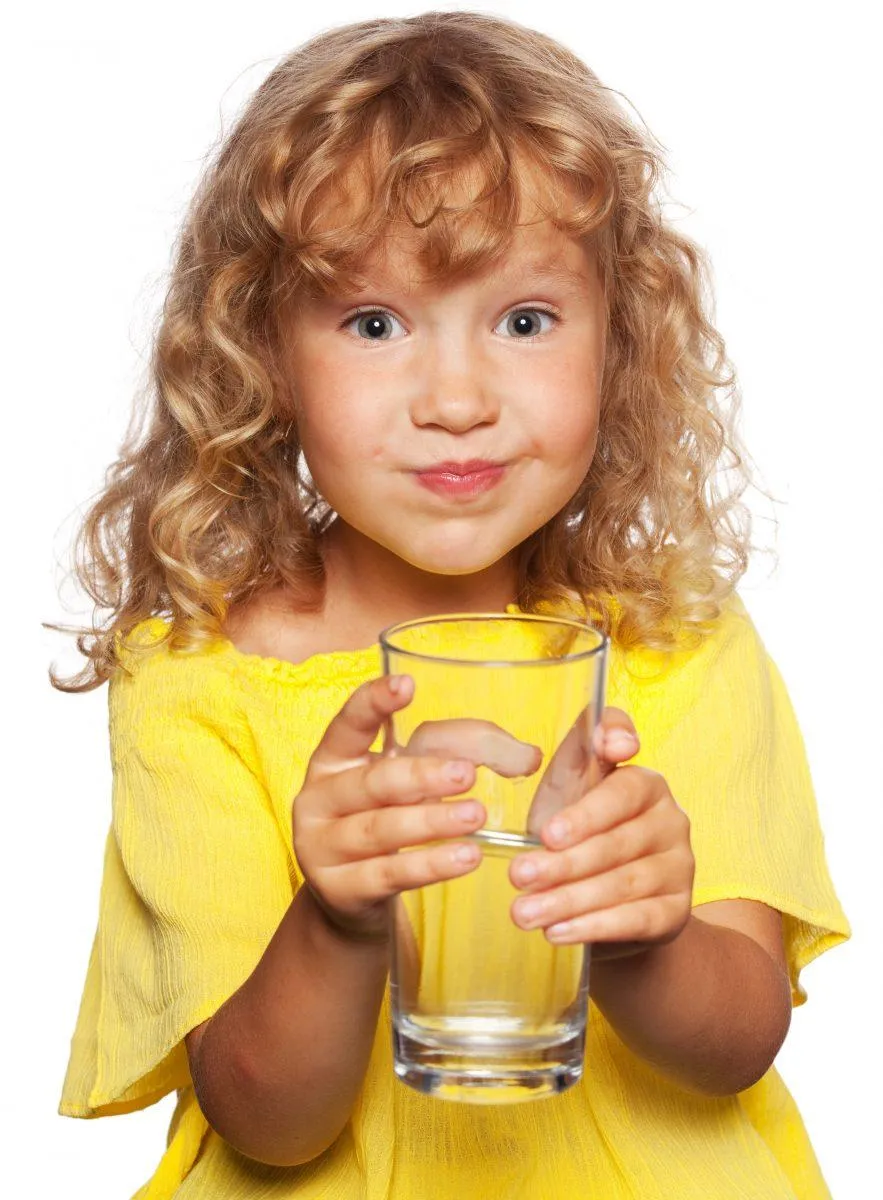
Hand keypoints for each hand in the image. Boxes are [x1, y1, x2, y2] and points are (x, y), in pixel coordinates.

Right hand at [292, 674, 540, 943]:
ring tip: (476, 816)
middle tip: (467, 774)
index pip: (349, 722)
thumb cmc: (386, 820)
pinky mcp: (340, 888)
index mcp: (333, 759)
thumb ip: (455, 757)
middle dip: (422, 776)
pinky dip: (430, 865)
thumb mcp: (408, 783)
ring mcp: (323, 846)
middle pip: (373, 782)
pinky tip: (466, 856)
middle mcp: (319, 798)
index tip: (407, 685)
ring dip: (432, 821)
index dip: (373, 702)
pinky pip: (390, 873)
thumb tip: (527, 757)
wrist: (350, 894)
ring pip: (381, 829)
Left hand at [509, 708, 694, 960]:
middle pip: (616, 843)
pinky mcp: (677, 911)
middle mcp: (672, 821)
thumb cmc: (580, 829)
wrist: (607, 897)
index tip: (547, 832)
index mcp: (646, 783)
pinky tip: (557, 932)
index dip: (586, 813)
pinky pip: (637, 920)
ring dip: (569, 900)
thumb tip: (611, 737)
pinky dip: (594, 927)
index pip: (622, 792)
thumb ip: (583, 749)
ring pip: (623, 884)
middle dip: (561, 863)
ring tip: (526, 912)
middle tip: (518, 876)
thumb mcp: (572, 784)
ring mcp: (681, 866)